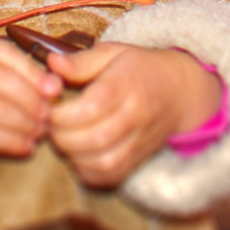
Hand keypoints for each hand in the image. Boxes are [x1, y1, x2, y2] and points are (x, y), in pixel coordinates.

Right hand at [0, 35, 61, 167]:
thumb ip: (1, 70)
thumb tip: (53, 83)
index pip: (1, 52)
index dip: (32, 71)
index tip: (54, 88)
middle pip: (0, 79)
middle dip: (31, 98)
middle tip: (49, 113)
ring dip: (24, 122)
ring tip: (40, 131)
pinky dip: (11, 141)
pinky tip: (25, 146)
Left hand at [46, 44, 221, 188]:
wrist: (180, 91)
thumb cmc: (140, 68)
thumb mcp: (113, 53)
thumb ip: (81, 61)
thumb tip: (51, 64)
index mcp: (126, 84)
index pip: (91, 108)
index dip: (62, 114)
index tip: (49, 108)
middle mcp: (136, 115)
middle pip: (95, 138)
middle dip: (62, 137)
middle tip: (49, 126)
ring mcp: (140, 140)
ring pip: (104, 162)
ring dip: (73, 156)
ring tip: (62, 140)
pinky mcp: (139, 158)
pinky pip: (111, 176)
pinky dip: (88, 172)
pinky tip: (77, 156)